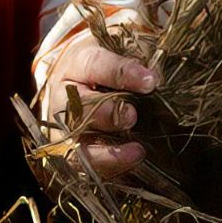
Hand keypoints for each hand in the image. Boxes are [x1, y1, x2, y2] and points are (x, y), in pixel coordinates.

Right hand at [39, 29, 158, 177]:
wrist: (76, 81)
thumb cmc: (107, 65)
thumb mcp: (119, 50)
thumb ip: (139, 58)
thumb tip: (159, 78)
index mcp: (78, 64)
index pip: (96, 65)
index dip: (123, 73)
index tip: (150, 81)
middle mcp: (64, 97)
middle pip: (79, 108)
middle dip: (106, 114)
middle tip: (132, 117)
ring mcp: (62, 128)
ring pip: (75, 145)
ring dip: (105, 153)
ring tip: (137, 152)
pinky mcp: (68, 154)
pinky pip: (82, 169)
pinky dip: (107, 172)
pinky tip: (131, 171)